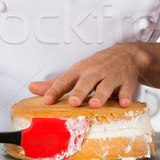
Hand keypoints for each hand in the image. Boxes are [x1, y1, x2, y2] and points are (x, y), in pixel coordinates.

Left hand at [28, 43, 148, 107]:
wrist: (127, 54)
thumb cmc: (97, 66)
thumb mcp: (77, 71)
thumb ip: (56, 83)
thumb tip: (32, 88)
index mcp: (80, 71)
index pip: (65, 80)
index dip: (55, 90)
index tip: (46, 101)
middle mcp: (95, 73)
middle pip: (86, 82)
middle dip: (80, 91)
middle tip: (74, 102)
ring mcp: (112, 77)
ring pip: (106, 86)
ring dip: (101, 95)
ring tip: (95, 104)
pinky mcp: (127, 82)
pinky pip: (127, 90)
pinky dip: (126, 97)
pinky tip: (124, 104)